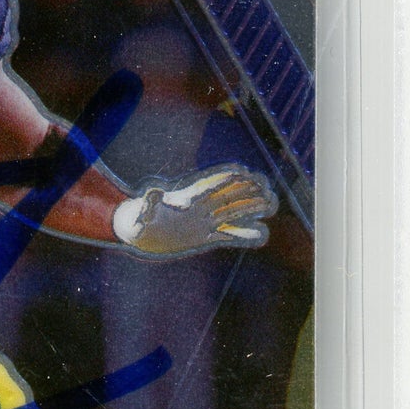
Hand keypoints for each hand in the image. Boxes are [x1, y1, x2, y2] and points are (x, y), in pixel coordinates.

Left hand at [112, 165, 276, 255]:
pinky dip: (244, 235)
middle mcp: (198, 211)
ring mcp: (203, 223)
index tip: (242, 171)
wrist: (138, 234)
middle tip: (265, 184)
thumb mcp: (141, 215)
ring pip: (231, 213)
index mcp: (185, 203)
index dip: (224, 179)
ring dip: (250, 208)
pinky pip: (228, 236)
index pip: (208, 189)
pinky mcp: (204, 238)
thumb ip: (148, 204)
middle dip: (245, 190)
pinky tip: (262, 234)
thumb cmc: (137, 223)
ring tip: (271, 203)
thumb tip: (152, 192)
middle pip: (226, 197)